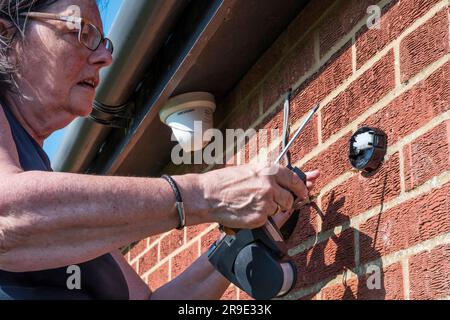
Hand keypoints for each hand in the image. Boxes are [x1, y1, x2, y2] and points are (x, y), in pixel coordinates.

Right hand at [199, 162, 314, 228]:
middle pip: (290, 198)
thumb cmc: (224, 182)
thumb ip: (269, 175)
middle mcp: (270, 185)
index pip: (295, 179)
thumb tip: (289, 180)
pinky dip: (259, 217)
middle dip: (285, 201)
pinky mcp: (260, 217)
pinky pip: (267, 219)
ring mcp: (266, 202)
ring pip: (279, 209)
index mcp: (268, 170)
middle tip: (273, 202)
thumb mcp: (249, 170)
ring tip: (252, 203)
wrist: (207, 196)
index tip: (304, 192)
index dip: (301, 187)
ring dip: (271, 209)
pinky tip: (246, 211)